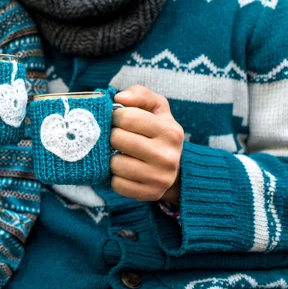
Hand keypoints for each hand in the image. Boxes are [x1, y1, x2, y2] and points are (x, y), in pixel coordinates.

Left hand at [110, 85, 182, 205]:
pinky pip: (117, 184)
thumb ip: (140, 94)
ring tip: (121, 154)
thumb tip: (119, 97)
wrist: (176, 169)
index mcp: (170, 130)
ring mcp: (159, 178)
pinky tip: (124, 170)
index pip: (126, 117)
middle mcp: (167, 155)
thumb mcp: (157, 108)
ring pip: (115, 164)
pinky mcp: (149, 194)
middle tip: (117, 137)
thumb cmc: (158, 132)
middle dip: (112, 136)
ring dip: (111, 158)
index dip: (116, 116)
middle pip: (117, 139)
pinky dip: (115, 177)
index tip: (118, 119)